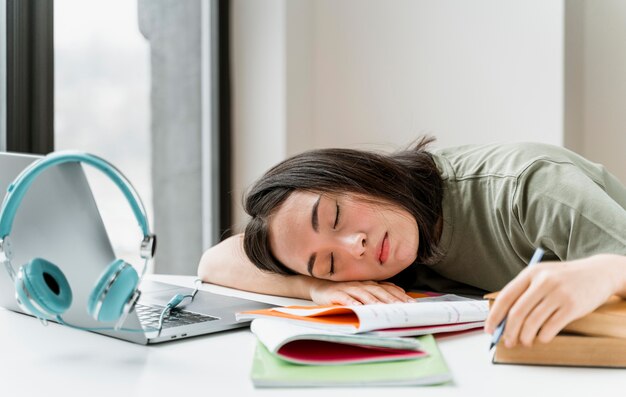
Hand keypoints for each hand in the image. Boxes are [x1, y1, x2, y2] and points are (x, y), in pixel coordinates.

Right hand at [309, 279, 413, 305]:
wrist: (321, 287)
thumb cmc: (345, 291)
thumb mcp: (363, 291)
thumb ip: (379, 291)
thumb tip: (400, 292)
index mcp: (370, 284)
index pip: (388, 289)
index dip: (400, 296)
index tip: (413, 304)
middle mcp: (362, 285)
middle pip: (379, 291)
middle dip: (391, 300)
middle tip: (402, 308)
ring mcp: (349, 288)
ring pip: (364, 295)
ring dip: (374, 302)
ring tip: (383, 310)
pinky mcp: (336, 294)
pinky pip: (345, 299)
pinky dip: (352, 303)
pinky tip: (358, 309)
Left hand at [485, 254, 625, 347]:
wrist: (598, 273)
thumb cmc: (564, 278)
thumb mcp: (542, 275)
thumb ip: (524, 292)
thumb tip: (504, 320)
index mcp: (530, 273)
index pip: (505, 297)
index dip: (495, 316)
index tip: (489, 329)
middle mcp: (543, 281)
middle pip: (517, 312)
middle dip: (509, 331)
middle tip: (508, 341)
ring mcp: (558, 293)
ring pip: (532, 322)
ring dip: (525, 337)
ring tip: (525, 341)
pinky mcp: (572, 306)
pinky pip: (551, 327)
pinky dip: (543, 337)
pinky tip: (542, 338)